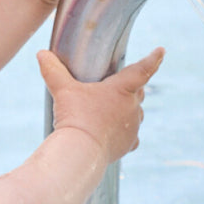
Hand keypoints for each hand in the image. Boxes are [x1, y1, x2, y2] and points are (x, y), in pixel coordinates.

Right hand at [38, 47, 163, 162]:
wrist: (81, 152)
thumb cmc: (75, 117)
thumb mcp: (62, 91)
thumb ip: (53, 70)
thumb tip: (41, 53)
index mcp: (122, 88)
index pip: (143, 69)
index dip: (153, 59)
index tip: (161, 51)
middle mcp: (132, 106)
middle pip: (138, 92)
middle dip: (131, 88)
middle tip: (119, 86)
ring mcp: (133, 126)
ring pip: (135, 114)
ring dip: (127, 110)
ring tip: (112, 111)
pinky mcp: (128, 144)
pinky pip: (132, 136)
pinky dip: (125, 133)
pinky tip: (115, 134)